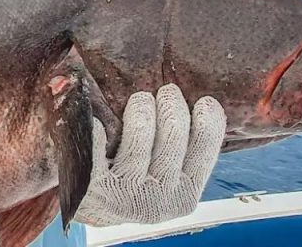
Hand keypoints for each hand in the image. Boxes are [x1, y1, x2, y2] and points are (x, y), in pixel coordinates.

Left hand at [74, 84, 225, 225]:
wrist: (94, 211)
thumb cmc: (136, 184)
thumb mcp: (170, 179)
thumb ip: (185, 153)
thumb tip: (204, 109)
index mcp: (183, 196)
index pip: (204, 154)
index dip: (208, 124)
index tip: (205, 101)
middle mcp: (158, 199)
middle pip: (172, 139)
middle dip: (171, 106)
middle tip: (168, 91)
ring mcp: (124, 194)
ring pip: (138, 140)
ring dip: (141, 110)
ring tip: (141, 99)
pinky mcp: (93, 187)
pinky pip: (98, 149)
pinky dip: (98, 130)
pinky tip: (98, 120)